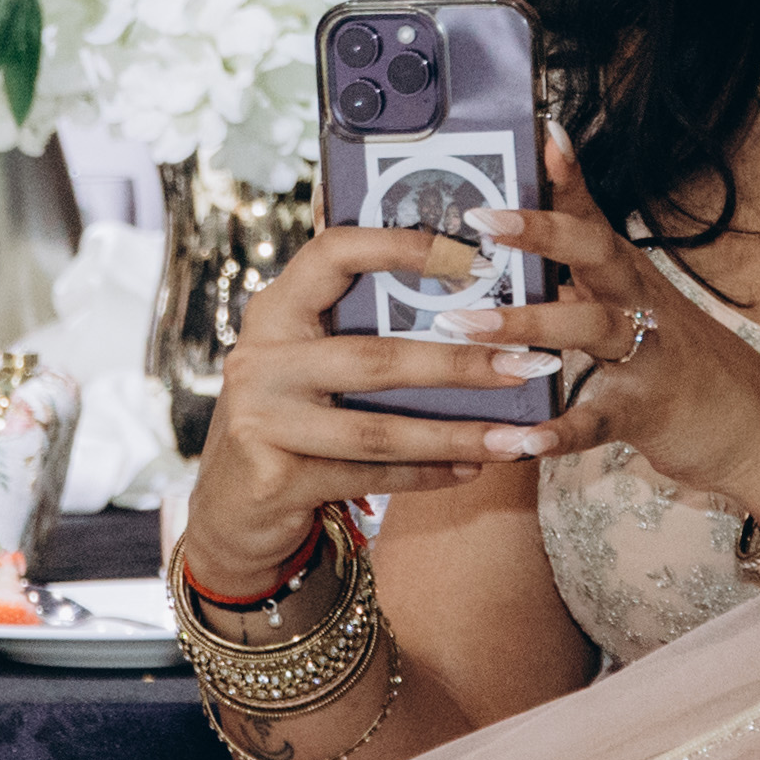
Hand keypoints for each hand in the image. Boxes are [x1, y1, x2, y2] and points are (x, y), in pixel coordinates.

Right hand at [182, 225, 568, 595]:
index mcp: (274, 312)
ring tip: (518, 439)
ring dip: (457, 434)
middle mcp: (260, 358)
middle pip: (375, 356)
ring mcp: (261, 420)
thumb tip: (467, 296)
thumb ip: (357, 328)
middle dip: (461, 362)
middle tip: (529, 365)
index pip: (332, 254)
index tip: (472, 256)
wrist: (230, 512)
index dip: (400, 247)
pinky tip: (472, 471)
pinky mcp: (273, 478)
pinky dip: (426, 475)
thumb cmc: (292, 421)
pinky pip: (368, 476)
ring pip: (378, 429)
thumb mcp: (307, 363)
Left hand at [449, 126, 759, 516]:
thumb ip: (583, 275)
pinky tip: (523, 438)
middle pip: (596, 253)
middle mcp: (640, 303)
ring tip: (464, 323)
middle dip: (541, 231)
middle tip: (481, 218)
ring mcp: (648, 356)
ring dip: (526, 324)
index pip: (594, 216)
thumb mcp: (635, 307)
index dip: (566, 177)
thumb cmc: (679, 362)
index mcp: (629, 276)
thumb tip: (527, 235)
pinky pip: (598, 420)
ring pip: (590, 326)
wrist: (759, 429)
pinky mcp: (647, 413)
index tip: (540, 132)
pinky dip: (560, 430)